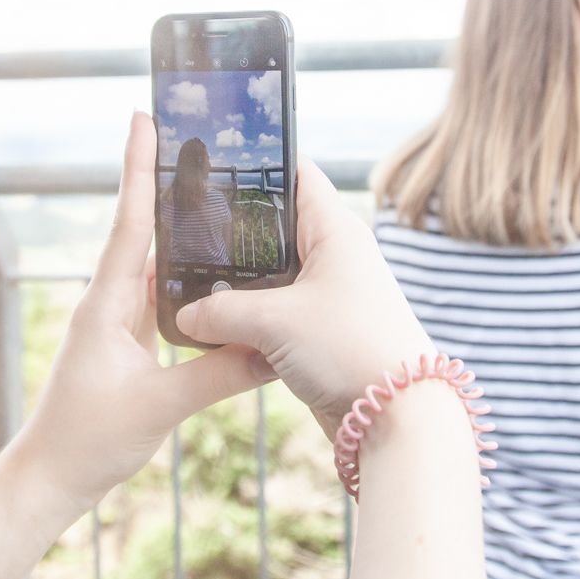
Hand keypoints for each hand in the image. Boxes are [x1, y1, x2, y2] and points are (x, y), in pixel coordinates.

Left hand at [12, 113, 273, 512]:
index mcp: (107, 304)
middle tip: (195, 139)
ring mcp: (117, 323)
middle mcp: (109, 302)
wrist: (51, 478)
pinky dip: (188, 277)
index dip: (140, 170)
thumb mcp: (160, 407)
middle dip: (167, 184)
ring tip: (214, 190)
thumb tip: (274, 349)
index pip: (129, 223)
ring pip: (155, 263)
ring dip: (181, 229)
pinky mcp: (128, 343)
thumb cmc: (89, 441)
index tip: (144, 119)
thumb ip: (218, 374)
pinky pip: (162, 296)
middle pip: (143, 230)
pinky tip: (215, 271)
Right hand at [174, 157, 433, 438]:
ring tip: (186, 275)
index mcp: (334, 229)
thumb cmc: (350, 348)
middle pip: (274, 225)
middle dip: (231, 230)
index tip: (210, 162)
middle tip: (183, 226)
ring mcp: (329, 293)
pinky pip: (277, 311)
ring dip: (236, 281)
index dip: (255, 162)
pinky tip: (213, 323)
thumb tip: (185, 316)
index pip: (294, 173)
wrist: (397, 416)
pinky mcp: (323, 330)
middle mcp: (335, 253)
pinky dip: (249, 315)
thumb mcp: (274, 323)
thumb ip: (221, 311)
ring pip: (271, 274)